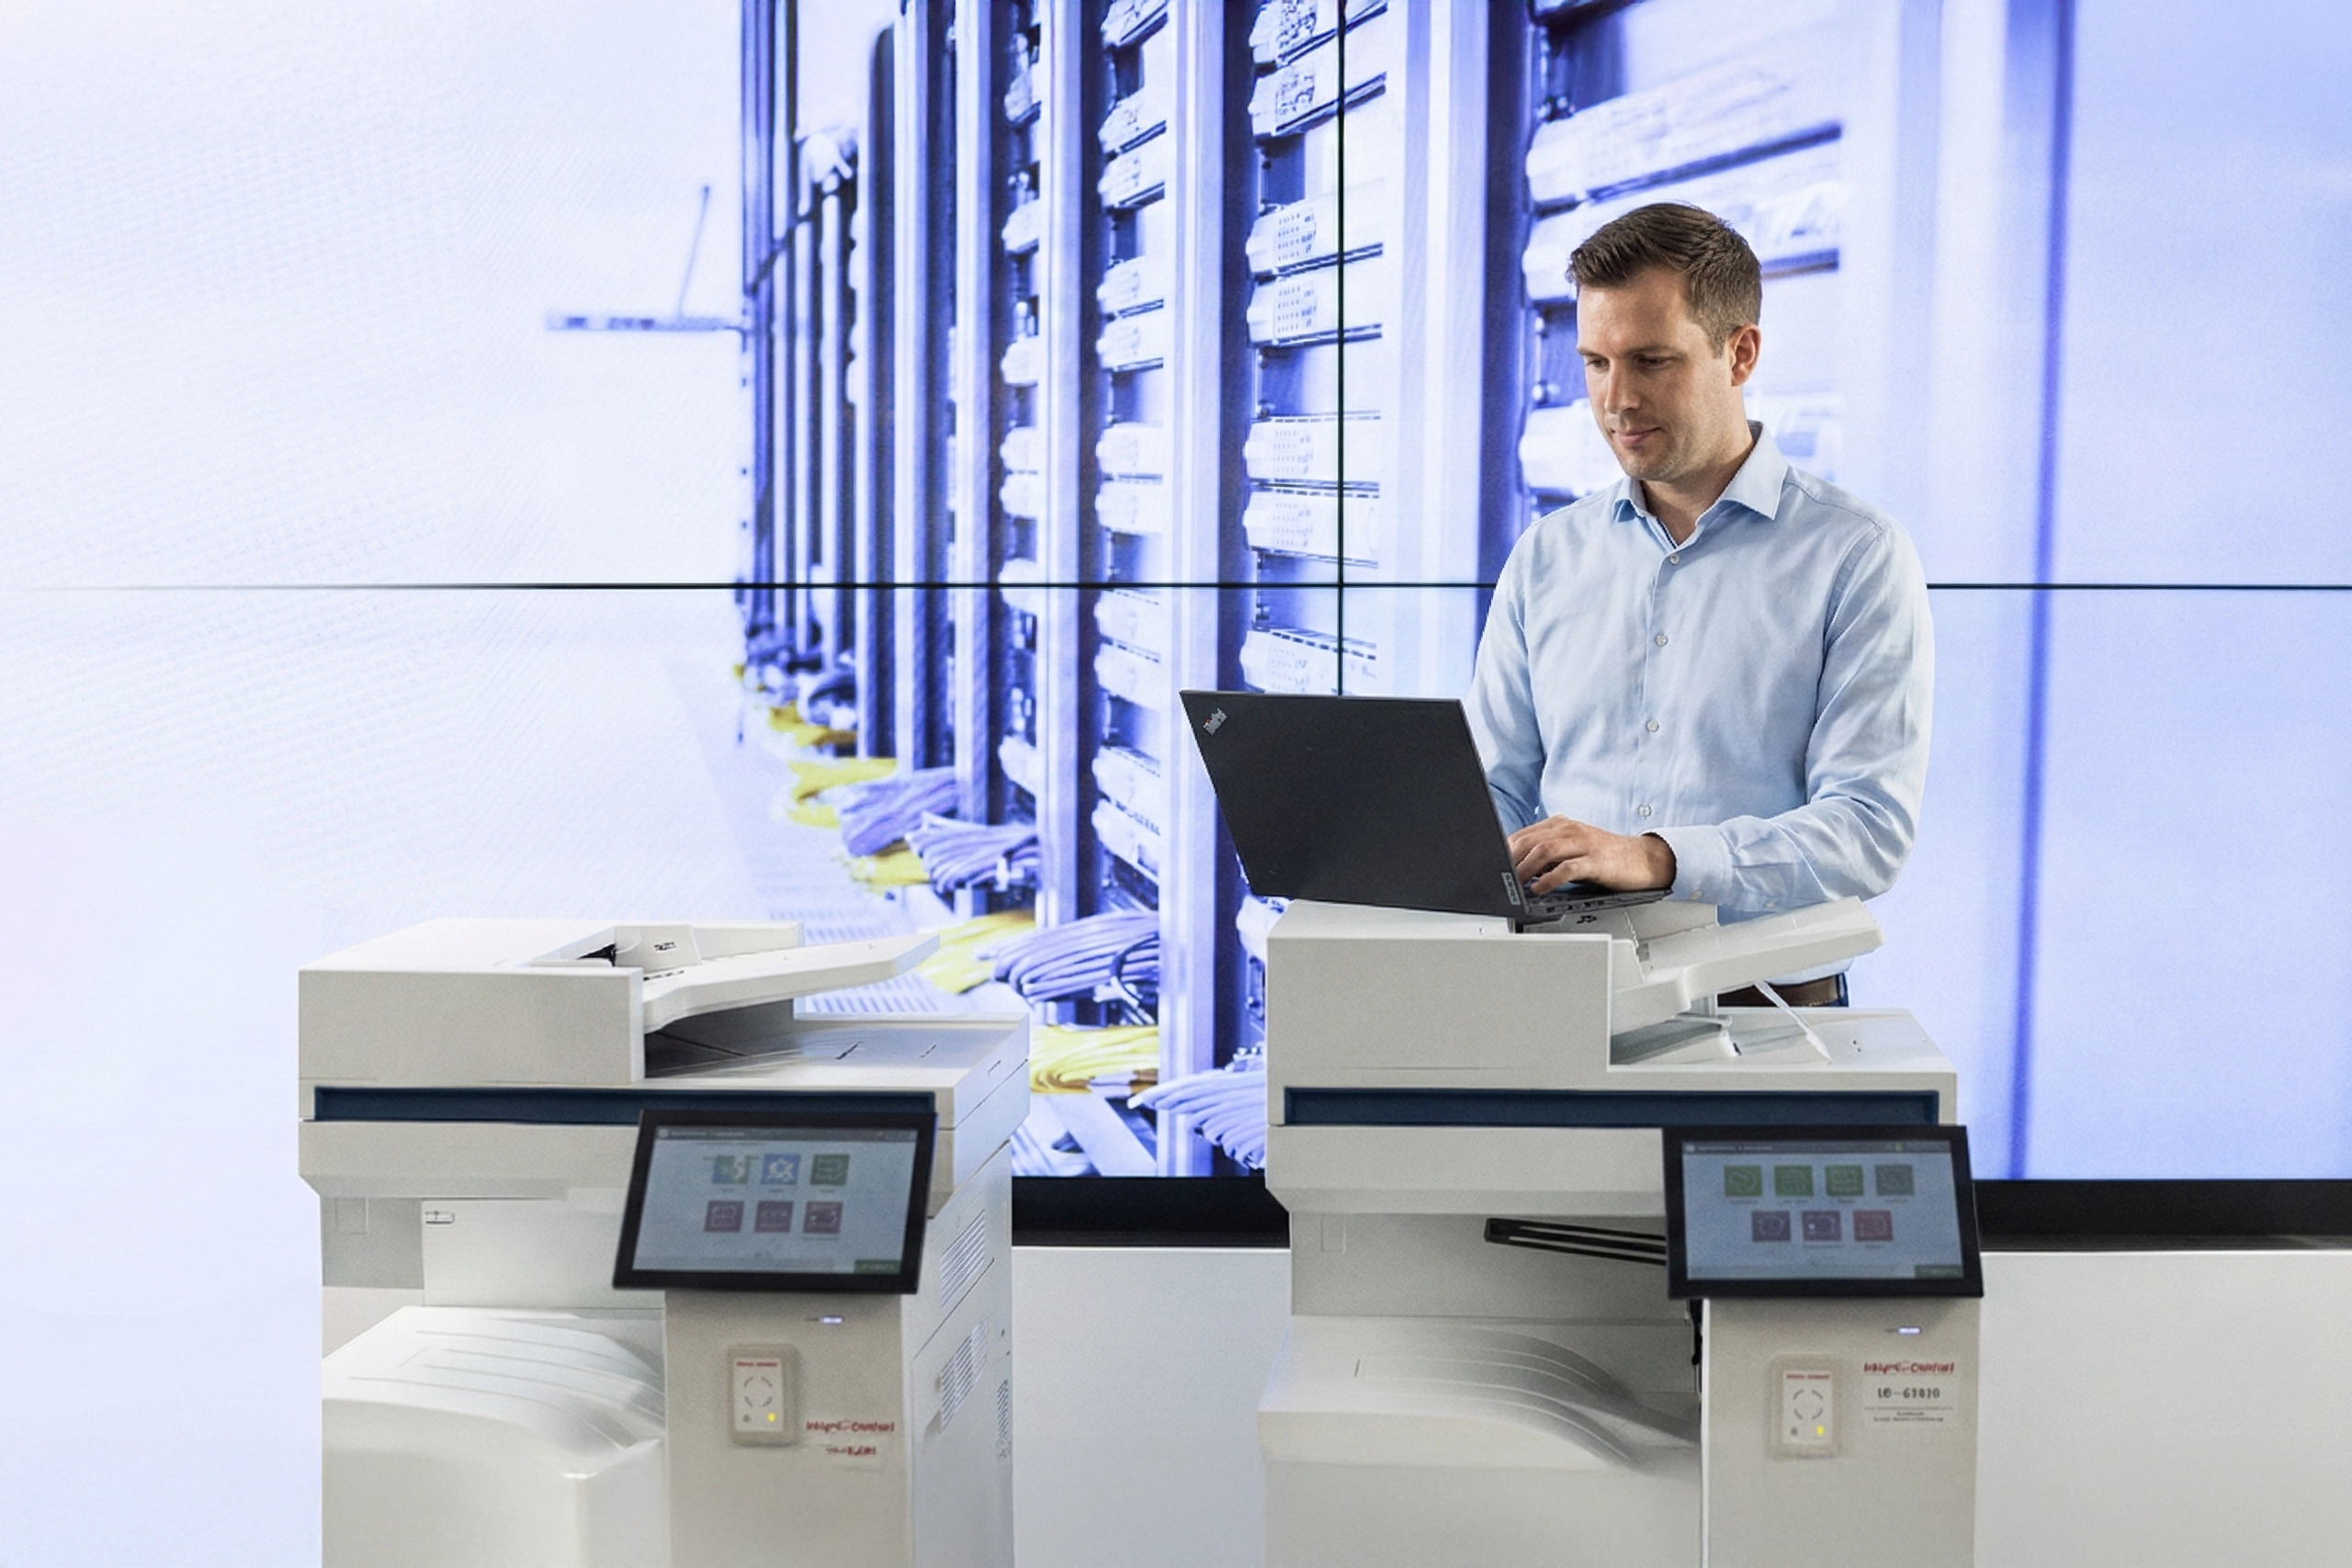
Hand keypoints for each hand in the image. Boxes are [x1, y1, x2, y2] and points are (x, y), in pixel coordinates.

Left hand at [1508, 816, 1675, 894]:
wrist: (1643, 859)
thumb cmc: (1605, 857)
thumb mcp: (1572, 850)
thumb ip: (1547, 856)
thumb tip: (1517, 869)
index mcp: (1561, 825)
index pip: (1523, 835)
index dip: (1504, 852)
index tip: (1493, 868)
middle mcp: (1570, 830)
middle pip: (1529, 841)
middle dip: (1510, 862)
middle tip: (1501, 881)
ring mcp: (1584, 843)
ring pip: (1544, 851)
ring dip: (1525, 870)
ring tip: (1516, 886)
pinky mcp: (1597, 861)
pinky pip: (1567, 868)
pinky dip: (1549, 880)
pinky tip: (1540, 890)